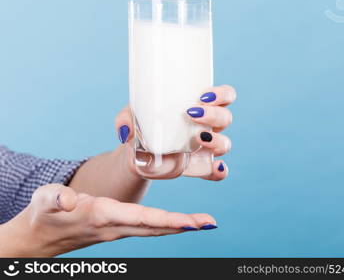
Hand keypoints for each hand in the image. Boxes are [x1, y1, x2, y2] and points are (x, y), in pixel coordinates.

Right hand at [0, 184, 216, 256]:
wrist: (39, 237)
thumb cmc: (43, 214)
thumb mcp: (45, 201)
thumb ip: (56, 198)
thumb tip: (69, 200)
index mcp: (101, 216)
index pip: (140, 219)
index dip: (166, 221)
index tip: (192, 223)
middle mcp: (115, 226)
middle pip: (155, 228)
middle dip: (184, 225)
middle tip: (211, 223)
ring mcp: (118, 229)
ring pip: (154, 229)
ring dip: (179, 226)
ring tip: (204, 222)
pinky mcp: (117, 226)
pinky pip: (146, 227)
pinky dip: (166, 224)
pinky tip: (181, 222)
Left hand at [116, 85, 235, 180]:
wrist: (136, 153)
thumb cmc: (141, 125)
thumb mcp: (130, 116)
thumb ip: (125, 118)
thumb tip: (126, 131)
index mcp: (199, 107)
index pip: (223, 96)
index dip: (222, 94)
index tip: (205, 95)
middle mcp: (207, 126)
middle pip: (226, 118)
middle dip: (214, 114)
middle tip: (192, 114)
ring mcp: (205, 148)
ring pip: (224, 143)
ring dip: (217, 140)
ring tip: (198, 138)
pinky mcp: (200, 167)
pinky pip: (217, 171)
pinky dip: (219, 170)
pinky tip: (214, 167)